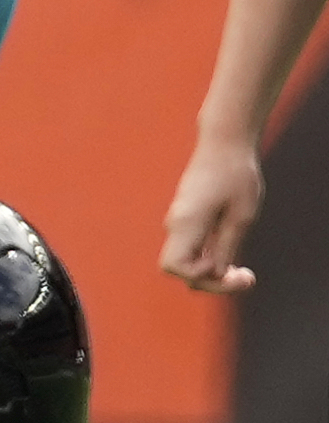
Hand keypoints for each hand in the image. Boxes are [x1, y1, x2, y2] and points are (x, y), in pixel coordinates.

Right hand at [160, 134, 262, 292]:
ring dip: (212, 271)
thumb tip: (216, 273)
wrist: (224, 141)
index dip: (199, 276)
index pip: (175, 266)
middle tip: (247, 277)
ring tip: (243, 269)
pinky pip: (192, 248)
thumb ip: (226, 246)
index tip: (228, 266)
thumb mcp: (242, 214)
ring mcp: (179, 223)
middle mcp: (176, 225)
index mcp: (186, 223)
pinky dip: (210, 258)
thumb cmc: (236, 173)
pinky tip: (232, 253)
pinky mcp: (186, 219)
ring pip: (187, 261)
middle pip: (180, 269)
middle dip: (210, 281)